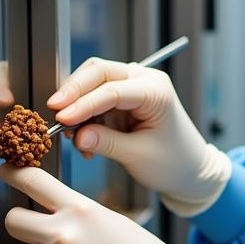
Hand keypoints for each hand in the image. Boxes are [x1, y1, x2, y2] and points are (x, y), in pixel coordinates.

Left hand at [0, 163, 210, 243]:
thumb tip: (57, 215)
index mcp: (81, 211)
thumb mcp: (115, 223)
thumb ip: (81, 217)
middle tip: (35, 236)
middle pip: (13, 220)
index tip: (5, 172)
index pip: (32, 180)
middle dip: (21, 227)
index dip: (13, 173)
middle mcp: (63, 237)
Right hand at [45, 58, 229, 214]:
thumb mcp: (138, 156)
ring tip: (72, 136)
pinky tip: (83, 141)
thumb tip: (77, 136)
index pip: (112, 89)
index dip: (83, 103)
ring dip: (76, 107)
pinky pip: (93, 100)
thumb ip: (106, 143)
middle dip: (73, 92)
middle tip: (54, 112)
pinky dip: (83, 117)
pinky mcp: (122, 100)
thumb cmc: (175, 162)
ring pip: (92, 83)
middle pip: (98, 72)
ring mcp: (132, 88)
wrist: (190, 171)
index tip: (62, 118)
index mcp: (156, 90)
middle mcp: (144, 81)